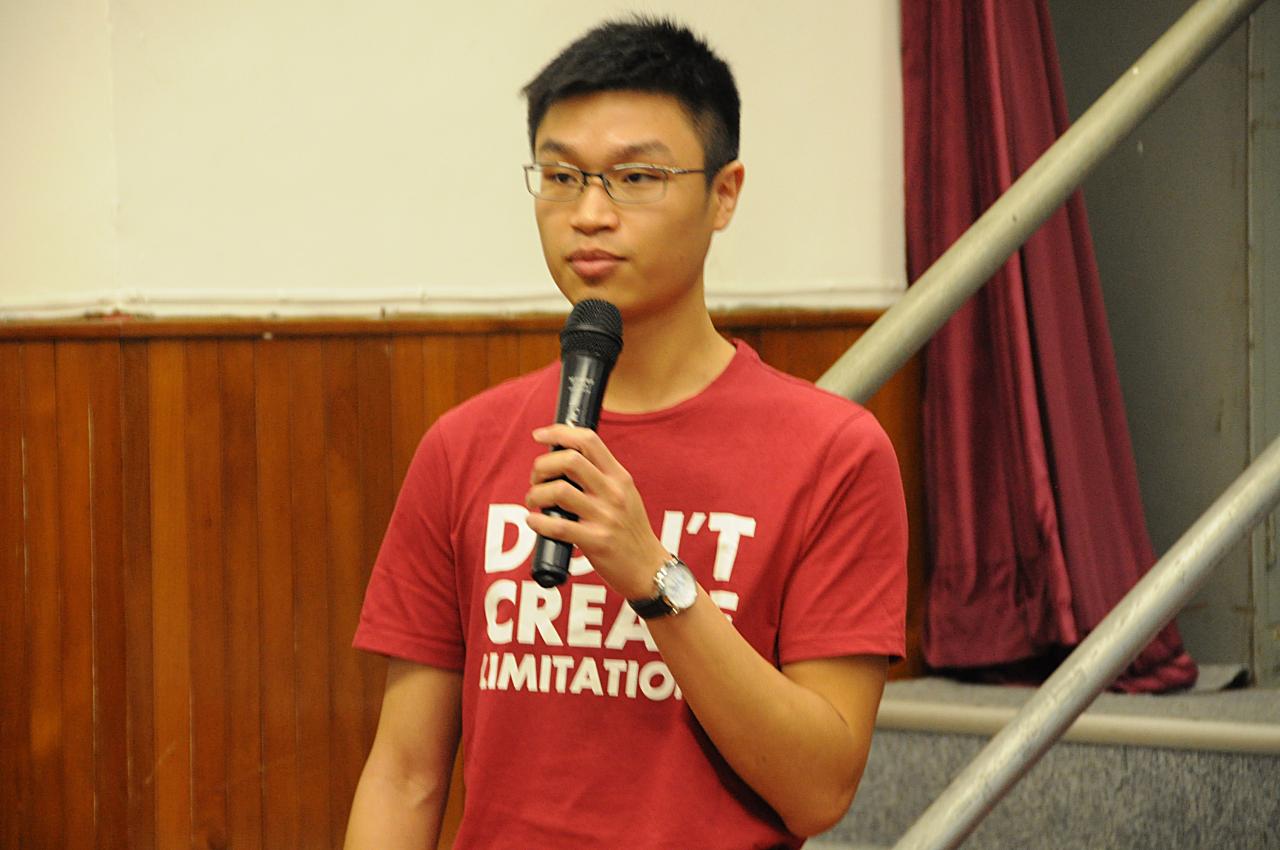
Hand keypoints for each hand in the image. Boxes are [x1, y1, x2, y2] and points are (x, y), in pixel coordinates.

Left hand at [524, 424, 668, 598]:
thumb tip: (562, 460)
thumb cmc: (630, 531)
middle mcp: (613, 493)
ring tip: (534, 501)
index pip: (588, 441)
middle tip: (536, 479)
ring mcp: (605, 517)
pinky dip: (538, 521)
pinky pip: (558, 526)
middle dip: (542, 465)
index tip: (540, 435)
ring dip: (536, 494)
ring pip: (559, 491)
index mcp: (619, 477)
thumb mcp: (624, 495)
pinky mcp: (596, 542)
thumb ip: (600, 477)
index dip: (559, 432)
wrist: (649, 568)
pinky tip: (534, 520)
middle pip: (570, 460)